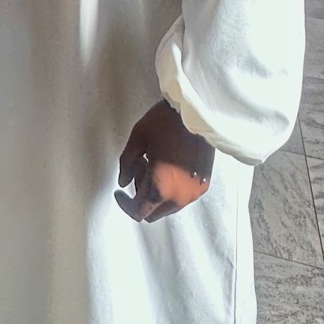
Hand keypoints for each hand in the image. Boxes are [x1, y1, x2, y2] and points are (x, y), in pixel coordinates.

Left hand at [116, 101, 214, 222]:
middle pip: (153, 213)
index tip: (119, 192)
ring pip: (168, 206)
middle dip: (141, 195)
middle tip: (140, 167)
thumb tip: (123, 182)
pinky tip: (170, 164)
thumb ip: (126, 164)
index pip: (139, 212)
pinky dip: (172, 188)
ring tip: (155, 162)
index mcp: (160, 188)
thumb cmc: (166, 121)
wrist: (198, 111)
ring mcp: (194, 193)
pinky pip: (182, 197)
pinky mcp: (204, 185)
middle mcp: (179, 197)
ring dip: (157, 192)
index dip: (125, 204)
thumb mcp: (137, 138)